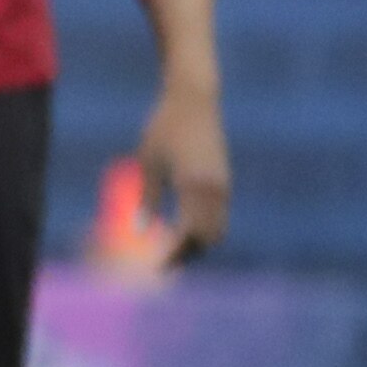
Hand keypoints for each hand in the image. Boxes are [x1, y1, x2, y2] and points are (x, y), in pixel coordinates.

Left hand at [137, 76, 231, 258]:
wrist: (195, 100)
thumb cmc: (164, 127)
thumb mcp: (148, 161)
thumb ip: (147, 197)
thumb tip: (140, 231)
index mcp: (194, 186)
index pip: (190, 234)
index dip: (175, 254)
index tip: (158, 267)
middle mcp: (215, 189)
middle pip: (208, 238)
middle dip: (188, 254)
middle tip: (163, 263)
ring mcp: (224, 185)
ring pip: (218, 229)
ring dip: (198, 243)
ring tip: (172, 250)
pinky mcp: (225, 180)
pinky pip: (219, 215)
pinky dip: (205, 228)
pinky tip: (183, 229)